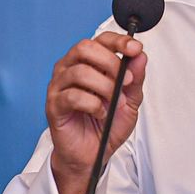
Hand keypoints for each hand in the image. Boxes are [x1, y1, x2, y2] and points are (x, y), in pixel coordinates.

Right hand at [45, 32, 146, 193]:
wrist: (94, 153)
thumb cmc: (108, 123)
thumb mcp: (131, 100)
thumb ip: (135, 78)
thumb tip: (140, 56)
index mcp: (90, 62)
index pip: (101, 39)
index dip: (119, 41)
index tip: (135, 49)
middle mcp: (71, 68)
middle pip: (85, 48)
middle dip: (110, 62)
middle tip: (125, 81)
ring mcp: (59, 86)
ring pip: (80, 71)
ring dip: (104, 87)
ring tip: (114, 103)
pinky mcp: (54, 105)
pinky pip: (72, 96)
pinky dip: (93, 104)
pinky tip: (100, 112)